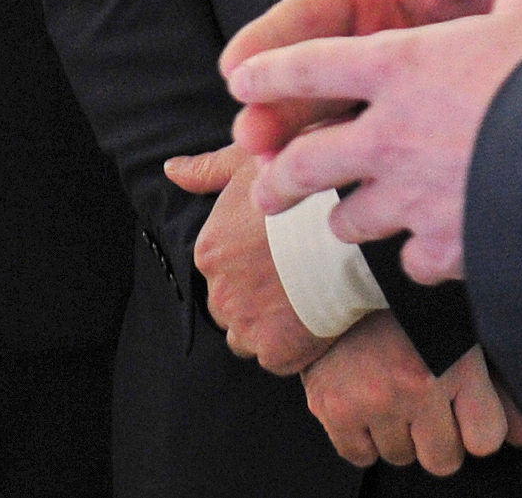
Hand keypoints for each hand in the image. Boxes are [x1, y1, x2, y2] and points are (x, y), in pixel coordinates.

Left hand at [164, 146, 331, 376]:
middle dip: (254, 299)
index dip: (248, 266)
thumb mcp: (250, 162)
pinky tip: (315, 322)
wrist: (349, 234)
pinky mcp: (276, 354)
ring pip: (249, 337)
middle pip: (230, 306)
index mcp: (209, 252)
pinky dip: (293, 348)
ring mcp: (246, 328)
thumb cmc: (304, 191)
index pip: (217, 271)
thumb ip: (208, 170)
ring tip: (303, 303)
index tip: (276, 258)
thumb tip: (171, 169)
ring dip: (269, 326)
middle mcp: (219, 294)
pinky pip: (277, 359)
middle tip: (292, 281)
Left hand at [227, 0, 521, 282]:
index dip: (268, 70)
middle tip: (264, 182)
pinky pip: (412, 260)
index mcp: (399, 67)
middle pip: (309, 159)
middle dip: (279, 172)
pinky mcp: (450, 249)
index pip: (310, 63)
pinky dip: (413, 256)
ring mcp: (414, 199)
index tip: (239, 82)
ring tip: (336, 219)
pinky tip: (421, 253)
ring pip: (351, 215)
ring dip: (341, 215)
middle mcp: (390, 136)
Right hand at [303, 313, 521, 473]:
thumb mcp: (462, 337)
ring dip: (396, 434)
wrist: (342, 272)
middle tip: (422, 401)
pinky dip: (360, 437)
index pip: (484, 441)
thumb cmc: (408, 301)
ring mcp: (369, 398)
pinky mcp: (330, 404)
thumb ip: (496, 392)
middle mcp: (413, 385)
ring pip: (398, 457)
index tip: (463, 408)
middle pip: (442, 460)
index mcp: (454, 364)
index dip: (475, 428)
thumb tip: (521, 438)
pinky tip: (363, 403)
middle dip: (435, 438)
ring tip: (389, 391)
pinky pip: (357, 455)